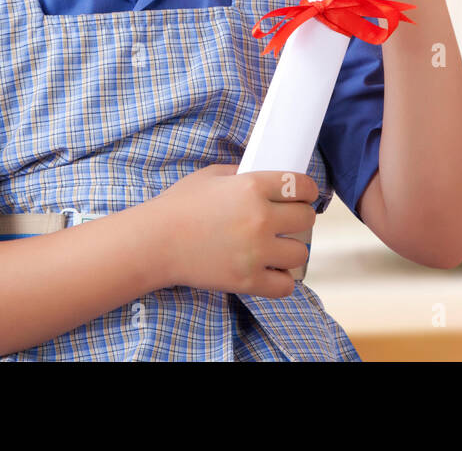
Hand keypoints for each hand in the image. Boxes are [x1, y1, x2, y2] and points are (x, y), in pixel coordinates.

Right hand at [149, 164, 317, 298]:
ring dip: (291, 250)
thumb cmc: (179, 205)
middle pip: (306, 219)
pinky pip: (286, 286)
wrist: (154, 242)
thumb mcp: (212, 176)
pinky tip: (271, 271)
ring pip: (301, 253)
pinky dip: (282, 280)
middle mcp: (260, 218)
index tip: (304, 196)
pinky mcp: (247, 280)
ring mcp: (255, 252)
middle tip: (287, 222)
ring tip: (278, 248)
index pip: (302, 186)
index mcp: (252, 187)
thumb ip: (244, 174)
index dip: (307, 191)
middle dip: (300, 218)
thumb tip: (269, 179)